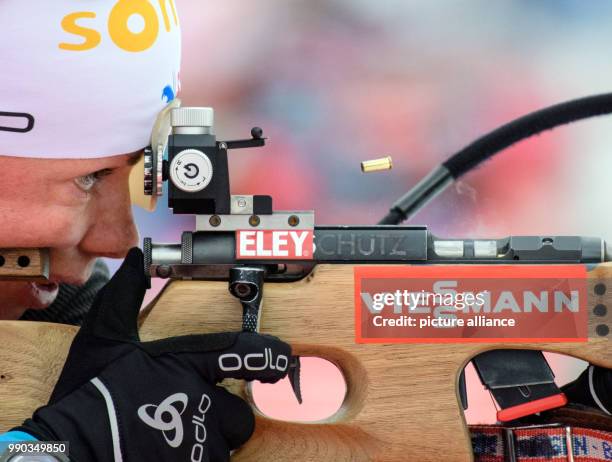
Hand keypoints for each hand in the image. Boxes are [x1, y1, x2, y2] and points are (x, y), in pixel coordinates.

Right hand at [16, 248, 290, 461]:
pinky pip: (212, 461)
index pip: (243, 354)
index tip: (283, 358)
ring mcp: (200, 442)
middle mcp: (202, 403)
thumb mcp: (104, 337)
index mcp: (187, 365)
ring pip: (227, 440)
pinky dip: (197, 456)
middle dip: (224, 411)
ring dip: (210, 436)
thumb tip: (136, 259)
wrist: (69, 450)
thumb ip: (126, 296)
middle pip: (240, 411)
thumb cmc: (88, 394)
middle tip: (191, 409)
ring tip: (173, 430)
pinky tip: (169, 449)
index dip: (270, 355)